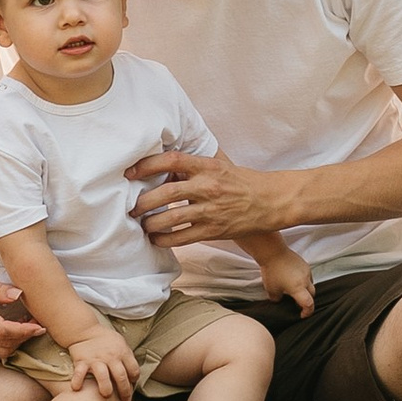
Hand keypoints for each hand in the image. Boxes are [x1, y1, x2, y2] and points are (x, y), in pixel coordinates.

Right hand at [0, 259, 42, 358]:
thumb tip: (19, 295)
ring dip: (14, 344)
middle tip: (36, 325)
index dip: (25, 331)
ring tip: (25, 328)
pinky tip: (9, 330)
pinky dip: (3, 344)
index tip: (39, 326)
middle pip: (3, 346)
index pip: (4, 331)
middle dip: (23, 339)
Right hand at [66, 325, 137, 400]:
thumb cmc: (106, 339)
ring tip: (106, 395)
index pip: (134, 369)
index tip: (131, 384)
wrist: (85, 330)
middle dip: (124, 391)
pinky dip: (77, 381)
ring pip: (103, 375)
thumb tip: (134, 375)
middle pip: (121, 376)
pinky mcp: (82, 361)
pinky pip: (79, 373)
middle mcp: (110, 357)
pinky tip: (77, 388)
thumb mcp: (121, 343)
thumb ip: (127, 357)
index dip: (134, 379)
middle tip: (123, 399)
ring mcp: (96, 359)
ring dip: (105, 387)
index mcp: (122, 352)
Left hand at [127, 147, 289, 246]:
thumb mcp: (218, 166)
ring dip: (151, 223)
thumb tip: (163, 168)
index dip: (147, 165)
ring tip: (142, 224)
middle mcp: (207, 187)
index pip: (171, 161)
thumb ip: (193, 168)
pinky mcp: (214, 230)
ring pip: (171, 219)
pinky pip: (182, 238)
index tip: (130, 172)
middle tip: (131, 207)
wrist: (270, 201)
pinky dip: (164, 240)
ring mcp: (211, 210)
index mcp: (207, 166)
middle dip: (143, 202)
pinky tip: (156, 239)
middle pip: (167, 194)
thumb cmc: (242, 182)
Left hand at [251, 240, 316, 318]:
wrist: (272, 252)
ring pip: (311, 284)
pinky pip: (307, 275)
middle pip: (312, 294)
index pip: (309, 304)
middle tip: (296, 303)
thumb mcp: (271, 290)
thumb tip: (280, 300)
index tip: (302, 315)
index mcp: (298, 288)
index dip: (307, 312)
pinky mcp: (304, 263)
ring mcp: (306, 271)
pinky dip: (303, 280)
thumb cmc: (271, 271)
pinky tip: (293, 279)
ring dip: (306, 290)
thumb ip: (278, 299)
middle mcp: (305, 280)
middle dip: (307, 301)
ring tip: (294, 290)